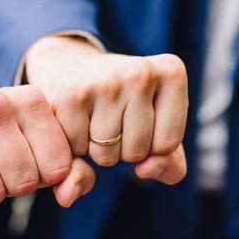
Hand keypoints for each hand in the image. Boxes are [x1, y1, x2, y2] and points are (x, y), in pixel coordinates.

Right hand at [25, 36, 187, 183]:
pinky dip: (73, 146)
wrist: (67, 67)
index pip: (167, 145)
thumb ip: (170, 164)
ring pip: (105, 156)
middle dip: (121, 148)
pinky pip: (76, 152)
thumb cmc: (120, 103)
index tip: (136, 116)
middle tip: (109, 117)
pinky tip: (73, 120)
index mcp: (171, 72)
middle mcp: (139, 72)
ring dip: (96, 150)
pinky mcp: (69, 97)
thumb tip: (145, 171)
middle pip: (136, 152)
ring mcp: (103, 83)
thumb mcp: (156, 128)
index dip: (149, 144)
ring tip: (91, 118)